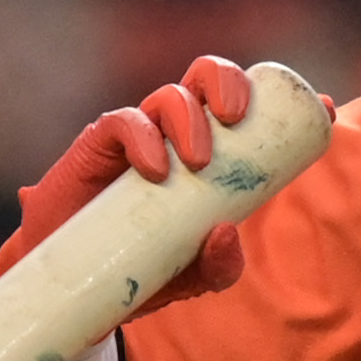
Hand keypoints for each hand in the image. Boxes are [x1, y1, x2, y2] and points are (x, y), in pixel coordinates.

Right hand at [0, 55, 254, 310]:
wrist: (76, 282)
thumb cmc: (140, 268)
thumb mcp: (191, 277)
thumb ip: (219, 266)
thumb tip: (229, 232)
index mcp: (207, 149)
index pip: (236, 101)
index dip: (258, 92)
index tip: (284, 110)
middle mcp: (174, 132)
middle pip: (204, 79)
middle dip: (225, 83)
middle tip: (234, 118)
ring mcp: (137, 135)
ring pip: (170, 97)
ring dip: (190, 119)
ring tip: (197, 163)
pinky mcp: (98, 145)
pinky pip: (124, 122)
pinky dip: (144, 136)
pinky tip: (154, 168)